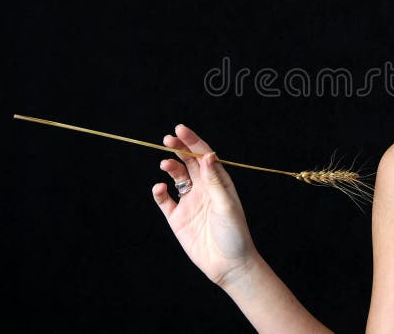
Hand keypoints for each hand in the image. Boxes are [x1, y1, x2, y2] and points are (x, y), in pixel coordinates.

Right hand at [152, 124, 257, 287]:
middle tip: (167, 139)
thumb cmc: (234, 233)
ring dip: (170, 167)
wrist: (228, 264)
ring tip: (165, 164)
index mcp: (219, 182)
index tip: (180, 129)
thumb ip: (215, 180)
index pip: (204, 155)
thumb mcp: (226, 204)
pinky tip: (159, 189)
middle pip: (189, 162)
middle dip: (178, 148)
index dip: (192, 141)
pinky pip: (165, 201)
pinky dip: (159, 193)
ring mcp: (190, 202)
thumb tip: (208, 154)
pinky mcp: (178, 218)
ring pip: (177, 177)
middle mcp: (204, 189)